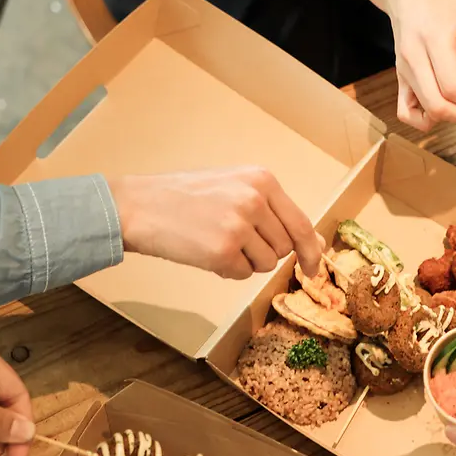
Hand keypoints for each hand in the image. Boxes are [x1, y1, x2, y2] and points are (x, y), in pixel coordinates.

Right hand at [109, 168, 322, 279]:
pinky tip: (205, 251)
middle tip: (234, 239)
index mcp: (262, 180)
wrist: (139, 206)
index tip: (315, 268)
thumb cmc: (186, 198)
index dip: (312, 251)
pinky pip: (242, 275)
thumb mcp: (235, 188)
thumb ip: (274, 211)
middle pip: (284, 247)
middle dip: (265, 252)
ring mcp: (239, 225)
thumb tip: (316, 243)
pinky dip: (226, 270)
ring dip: (246, 262)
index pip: (302, 224)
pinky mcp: (222, 251)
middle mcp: (254, 200)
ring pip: (266, 264)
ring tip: (217, 241)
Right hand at [385, 0, 455, 131]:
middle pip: (438, 105)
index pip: (453, 85)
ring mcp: (403, 68)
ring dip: (452, 119)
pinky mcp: (399, 75)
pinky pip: (406, 111)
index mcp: (433, 38)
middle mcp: (413, 57)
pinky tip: (447, 114)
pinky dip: (426, 119)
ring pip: (424, 112)